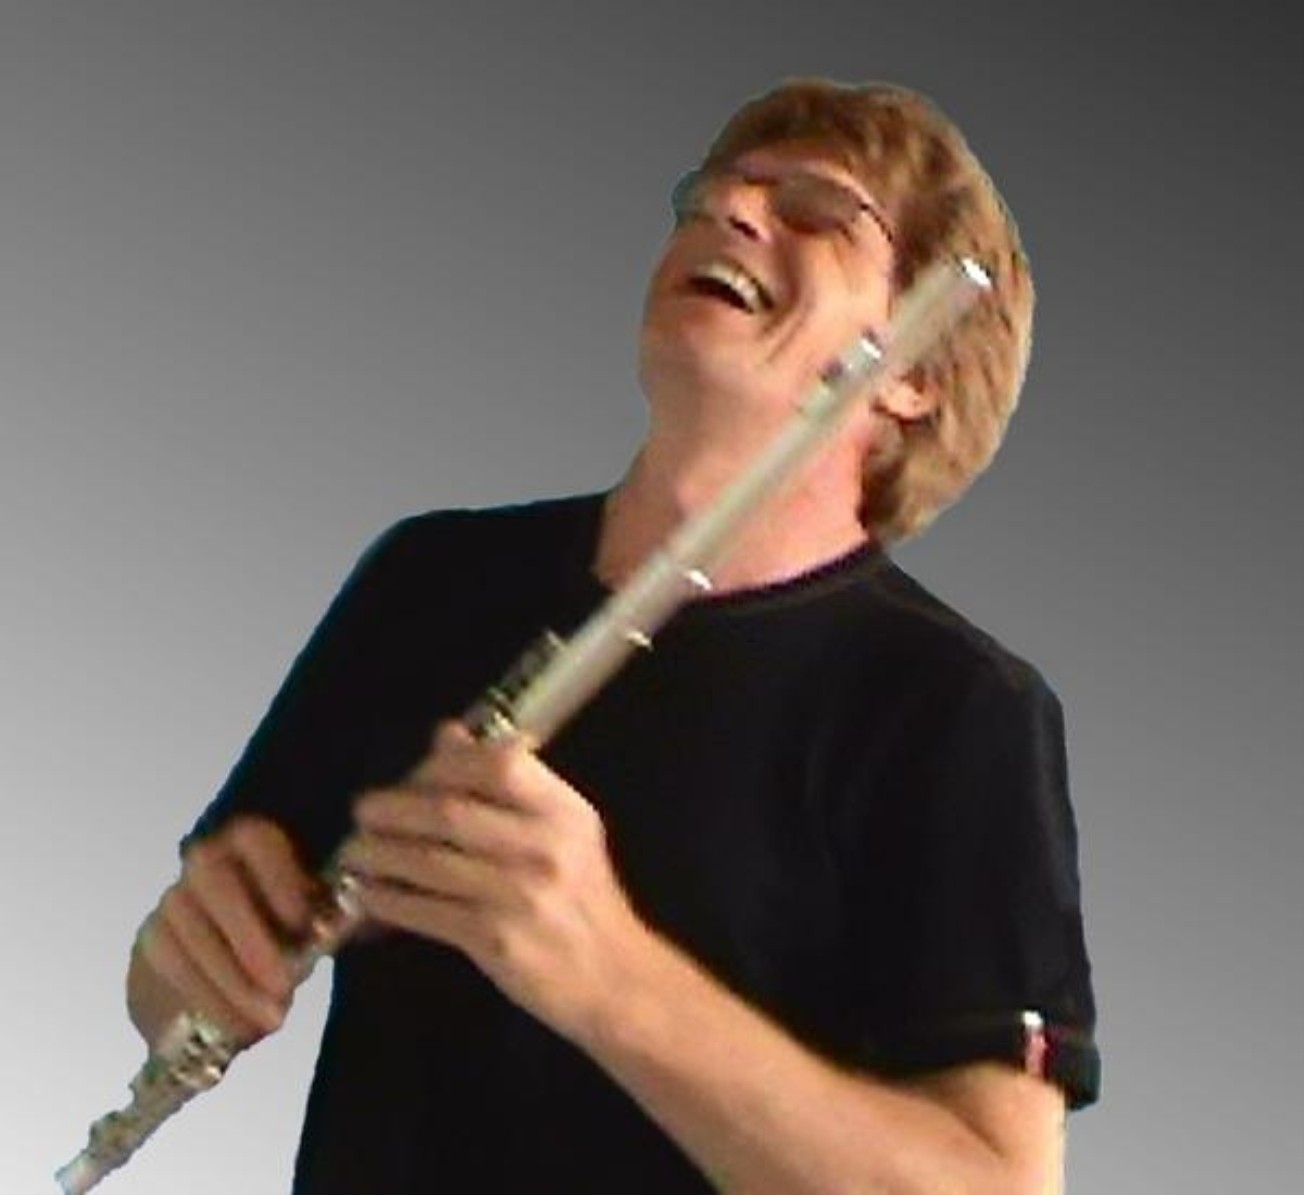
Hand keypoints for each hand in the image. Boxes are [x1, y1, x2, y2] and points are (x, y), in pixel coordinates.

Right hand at [136, 816, 318, 1042]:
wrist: (231, 965)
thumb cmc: (288, 930)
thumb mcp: (319, 918)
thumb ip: (337, 915)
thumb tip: (373, 918)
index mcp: (253, 841)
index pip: (259, 841)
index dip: (278, 878)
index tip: (303, 923)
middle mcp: (208, 858)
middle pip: (216, 884)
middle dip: (249, 937)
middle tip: (284, 986)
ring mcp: (175, 896)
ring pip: (190, 929)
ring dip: (230, 979)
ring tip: (270, 1019)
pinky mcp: (153, 937)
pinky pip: (170, 964)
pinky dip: (207, 997)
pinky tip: (238, 1025)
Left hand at [340, 721, 648, 1041]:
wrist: (614, 977)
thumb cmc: (582, 897)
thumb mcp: (564, 829)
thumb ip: (510, 782)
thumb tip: (447, 736)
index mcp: (563, 812)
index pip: (498, 765)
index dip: (443, 764)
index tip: (412, 772)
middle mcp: (544, 848)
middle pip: (450, 813)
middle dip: (394, 809)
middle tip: (363, 810)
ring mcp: (519, 896)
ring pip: (428, 863)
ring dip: (378, 854)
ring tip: (353, 851)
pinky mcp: (495, 941)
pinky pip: (425, 911)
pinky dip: (387, 899)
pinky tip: (368, 894)